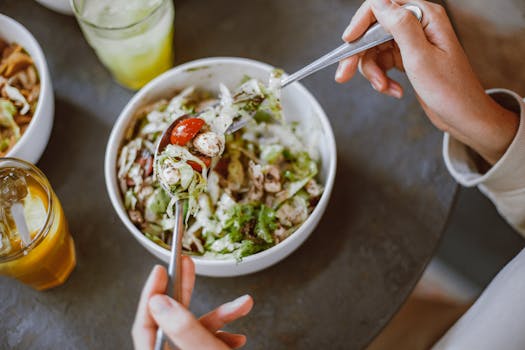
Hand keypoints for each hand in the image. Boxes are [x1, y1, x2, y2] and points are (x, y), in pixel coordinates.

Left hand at [132, 257, 253, 348]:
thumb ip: (184, 328)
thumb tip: (161, 301)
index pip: (146, 321)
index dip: (152, 293)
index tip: (161, 270)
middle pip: (169, 318)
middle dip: (184, 289)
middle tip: (186, 263)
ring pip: (196, 328)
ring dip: (221, 314)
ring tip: (241, 304)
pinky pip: (208, 340)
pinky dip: (224, 333)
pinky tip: (237, 336)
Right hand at [336, 0, 518, 163]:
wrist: (464, 117)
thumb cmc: (451, 90)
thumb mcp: (420, 57)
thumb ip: (400, 26)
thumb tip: (379, 2)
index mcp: (424, 17)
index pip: (382, 7)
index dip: (360, 23)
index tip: (347, 42)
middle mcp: (418, 25)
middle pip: (373, 32)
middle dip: (360, 55)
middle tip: (344, 75)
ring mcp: (412, 43)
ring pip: (374, 50)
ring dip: (373, 72)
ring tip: (384, 88)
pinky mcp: (408, 59)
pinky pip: (383, 63)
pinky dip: (382, 79)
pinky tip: (393, 91)